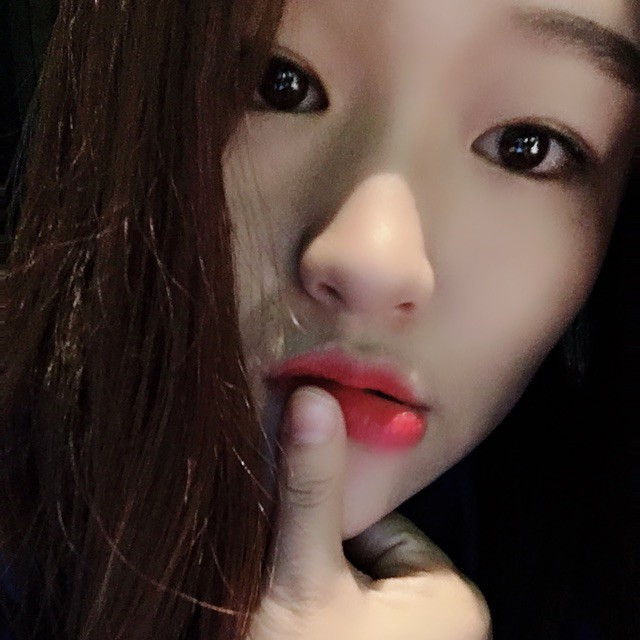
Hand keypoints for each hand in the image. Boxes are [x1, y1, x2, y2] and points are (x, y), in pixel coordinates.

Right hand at [249, 386, 491, 639]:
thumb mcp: (307, 578)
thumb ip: (312, 489)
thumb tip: (313, 397)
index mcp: (449, 595)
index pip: (380, 521)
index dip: (328, 519)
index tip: (287, 527)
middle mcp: (441, 618)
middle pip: (362, 552)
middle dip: (317, 555)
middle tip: (277, 578)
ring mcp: (412, 637)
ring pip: (349, 581)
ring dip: (308, 580)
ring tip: (277, 604)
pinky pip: (347, 612)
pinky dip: (315, 611)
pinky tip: (285, 623)